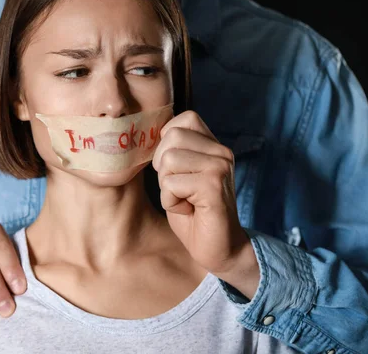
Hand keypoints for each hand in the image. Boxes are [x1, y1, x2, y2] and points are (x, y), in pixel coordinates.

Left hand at [152, 111, 259, 297]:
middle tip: (180, 189)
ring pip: (169, 159)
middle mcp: (222, 152)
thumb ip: (172, 151)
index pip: (183, 119)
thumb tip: (145, 132)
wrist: (220, 248)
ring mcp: (220, 167)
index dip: (167, 143)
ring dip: (167, 186)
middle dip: (163, 167)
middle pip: (171, 137)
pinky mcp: (214, 186)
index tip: (175, 170)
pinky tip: (189, 210)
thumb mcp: (179, 175)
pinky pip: (172, 184)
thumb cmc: (194, 213)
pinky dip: (171, 201)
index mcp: (214, 145)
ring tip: (185, 200)